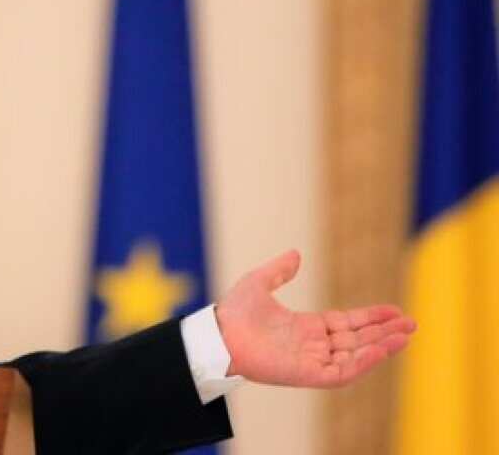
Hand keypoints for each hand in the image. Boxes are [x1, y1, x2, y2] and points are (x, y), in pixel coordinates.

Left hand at [214, 250, 415, 387]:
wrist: (217, 335)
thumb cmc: (234, 313)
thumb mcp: (258, 282)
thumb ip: (279, 270)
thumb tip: (296, 254)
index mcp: (306, 327)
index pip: (347, 324)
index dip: (371, 317)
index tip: (394, 311)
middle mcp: (312, 345)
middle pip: (358, 339)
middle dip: (384, 332)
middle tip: (412, 324)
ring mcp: (311, 360)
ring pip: (355, 356)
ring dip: (380, 347)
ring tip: (405, 335)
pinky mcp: (307, 374)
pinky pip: (341, 372)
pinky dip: (362, 362)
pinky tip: (380, 349)